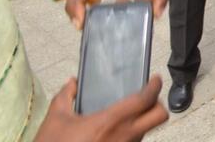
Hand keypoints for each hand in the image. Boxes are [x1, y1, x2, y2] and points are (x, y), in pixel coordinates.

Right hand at [35, 75, 167, 141]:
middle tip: (145, 99)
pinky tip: (116, 132)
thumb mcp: (55, 120)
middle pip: (159, 117)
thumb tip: (72, 82)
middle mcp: (125, 136)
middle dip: (156, 105)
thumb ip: (65, 96)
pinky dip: (131, 135)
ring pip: (148, 131)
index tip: (155, 79)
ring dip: (143, 122)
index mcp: (111, 122)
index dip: (155, 86)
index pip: (145, 100)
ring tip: (127, 116)